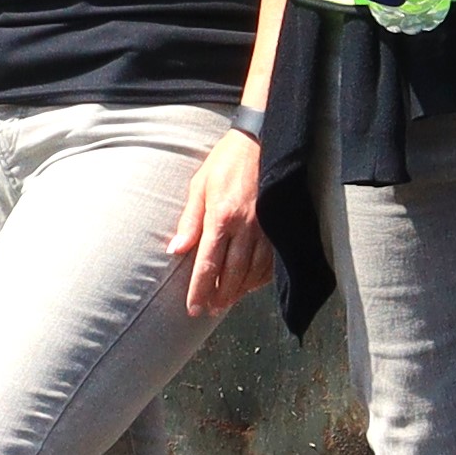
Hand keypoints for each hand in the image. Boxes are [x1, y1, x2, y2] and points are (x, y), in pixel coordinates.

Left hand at [171, 117, 271, 318]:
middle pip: (232, 274)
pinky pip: (271, 262)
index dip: (200, 289)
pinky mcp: (279, 227)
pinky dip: (260, 278)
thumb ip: (189, 221)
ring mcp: (266, 229)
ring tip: (224, 303)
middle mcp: (246, 227)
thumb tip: (176, 251)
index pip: (208, 263)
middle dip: (219, 297)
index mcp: (221, 216)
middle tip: (207, 311)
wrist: (262, 142)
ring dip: (239, 292)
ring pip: (253, 272)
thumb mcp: (199, 186)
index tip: (193, 308)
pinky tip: (249, 286)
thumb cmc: (225, 163)